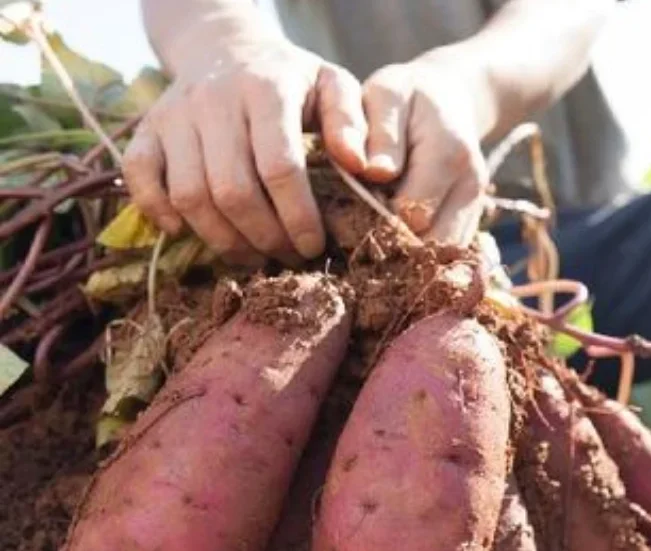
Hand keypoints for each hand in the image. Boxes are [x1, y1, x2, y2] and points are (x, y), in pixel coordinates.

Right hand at [123, 42, 367, 265]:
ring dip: (222, 239)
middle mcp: (214, 101)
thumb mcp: (333, 86)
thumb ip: (352, 124)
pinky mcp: (146, 129)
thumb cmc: (292, 80)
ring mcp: (174, 115)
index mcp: (267, 90)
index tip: (314, 246)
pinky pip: (140, 177)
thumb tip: (367, 168)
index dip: (298, 216)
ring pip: (189, 195)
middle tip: (287, 258)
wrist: (226, 48)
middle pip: (232, 190)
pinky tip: (187, 233)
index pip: (280, 167)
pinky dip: (158, 211)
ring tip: (253, 255)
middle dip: (264, 237)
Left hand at [361, 55, 490, 245]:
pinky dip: (419, 255)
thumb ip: (381, 132)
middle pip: (429, 244)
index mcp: (449, 154)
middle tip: (355, 233)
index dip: (373, 220)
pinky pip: (446, 253)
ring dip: (406, 256)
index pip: (412, 212)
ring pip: (441, 256)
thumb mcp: (387, 94)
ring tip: (374, 239)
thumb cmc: (407, 96)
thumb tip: (376, 172)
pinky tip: (393, 239)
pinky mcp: (472, 220)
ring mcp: (476, 207)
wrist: (450, 99)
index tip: (344, 214)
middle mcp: (471, 186)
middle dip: (390, 246)